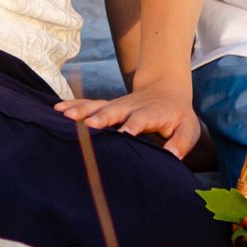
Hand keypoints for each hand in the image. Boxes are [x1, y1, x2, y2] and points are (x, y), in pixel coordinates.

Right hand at [56, 81, 201, 159]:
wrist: (165, 90)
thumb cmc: (178, 116)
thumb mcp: (189, 128)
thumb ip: (181, 142)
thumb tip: (172, 156)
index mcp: (153, 113)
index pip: (142, 119)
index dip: (133, 125)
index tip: (125, 133)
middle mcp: (132, 107)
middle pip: (115, 111)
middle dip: (102, 118)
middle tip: (89, 125)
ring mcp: (118, 105)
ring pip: (98, 106)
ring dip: (82, 110)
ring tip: (64, 115)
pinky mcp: (108, 106)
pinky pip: (89, 105)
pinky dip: (74, 105)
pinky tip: (57, 109)